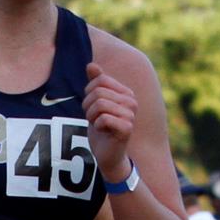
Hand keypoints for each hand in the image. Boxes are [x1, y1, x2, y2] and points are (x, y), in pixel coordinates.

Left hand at [83, 62, 135, 181]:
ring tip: (98, 124)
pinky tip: (103, 132)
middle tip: (94, 118)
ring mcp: (131, 114)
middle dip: (88, 106)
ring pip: (100, 104)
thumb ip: (95, 84)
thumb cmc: (102, 128)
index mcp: (126, 93)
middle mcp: (131, 101)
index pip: (100, 80)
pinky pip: (103, 118)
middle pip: (98, 92)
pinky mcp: (127, 128)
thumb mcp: (95, 103)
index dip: (89, 93)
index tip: (92, 107)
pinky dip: (97, 126)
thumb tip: (91, 65)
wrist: (108, 155)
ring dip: (92, 116)